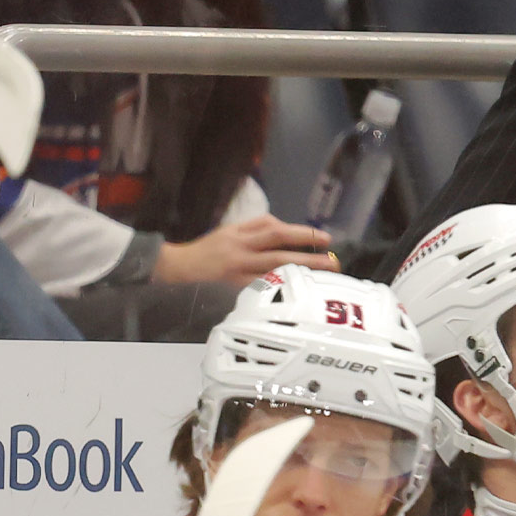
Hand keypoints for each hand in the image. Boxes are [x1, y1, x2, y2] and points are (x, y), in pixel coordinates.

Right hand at [153, 215, 338, 286]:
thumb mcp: (233, 229)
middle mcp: (241, 248)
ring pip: (273, 266)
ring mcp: (238, 268)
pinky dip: (282, 285)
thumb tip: (287, 229)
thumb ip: (258, 226)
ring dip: (301, 268)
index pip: (275, 228)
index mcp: (241, 232)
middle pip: (278, 245)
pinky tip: (299, 289)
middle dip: (307, 250)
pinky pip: (263, 285)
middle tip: (333, 257)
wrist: (182, 265)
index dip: (301, 232)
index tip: (324, 238)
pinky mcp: (235, 286)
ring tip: (324, 272)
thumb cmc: (212, 246)